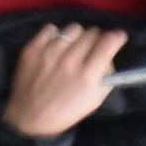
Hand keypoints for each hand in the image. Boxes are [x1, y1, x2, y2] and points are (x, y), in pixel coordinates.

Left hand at [1, 24, 125, 137]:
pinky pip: (51, 29)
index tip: (117, 38)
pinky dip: (55, 35)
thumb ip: (106, 77)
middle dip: (97, 39)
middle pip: (93, 33)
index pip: (109, 41)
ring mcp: (49, 53)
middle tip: (92, 48)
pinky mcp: (32, 49)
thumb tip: (109, 56)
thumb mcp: (94, 100)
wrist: (28, 117)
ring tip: (71, 47)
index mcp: (87, 76)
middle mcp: (70, 61)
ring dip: (77, 37)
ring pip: (73, 28)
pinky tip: (54, 46)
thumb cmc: (64, 112)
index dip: (117, 37)